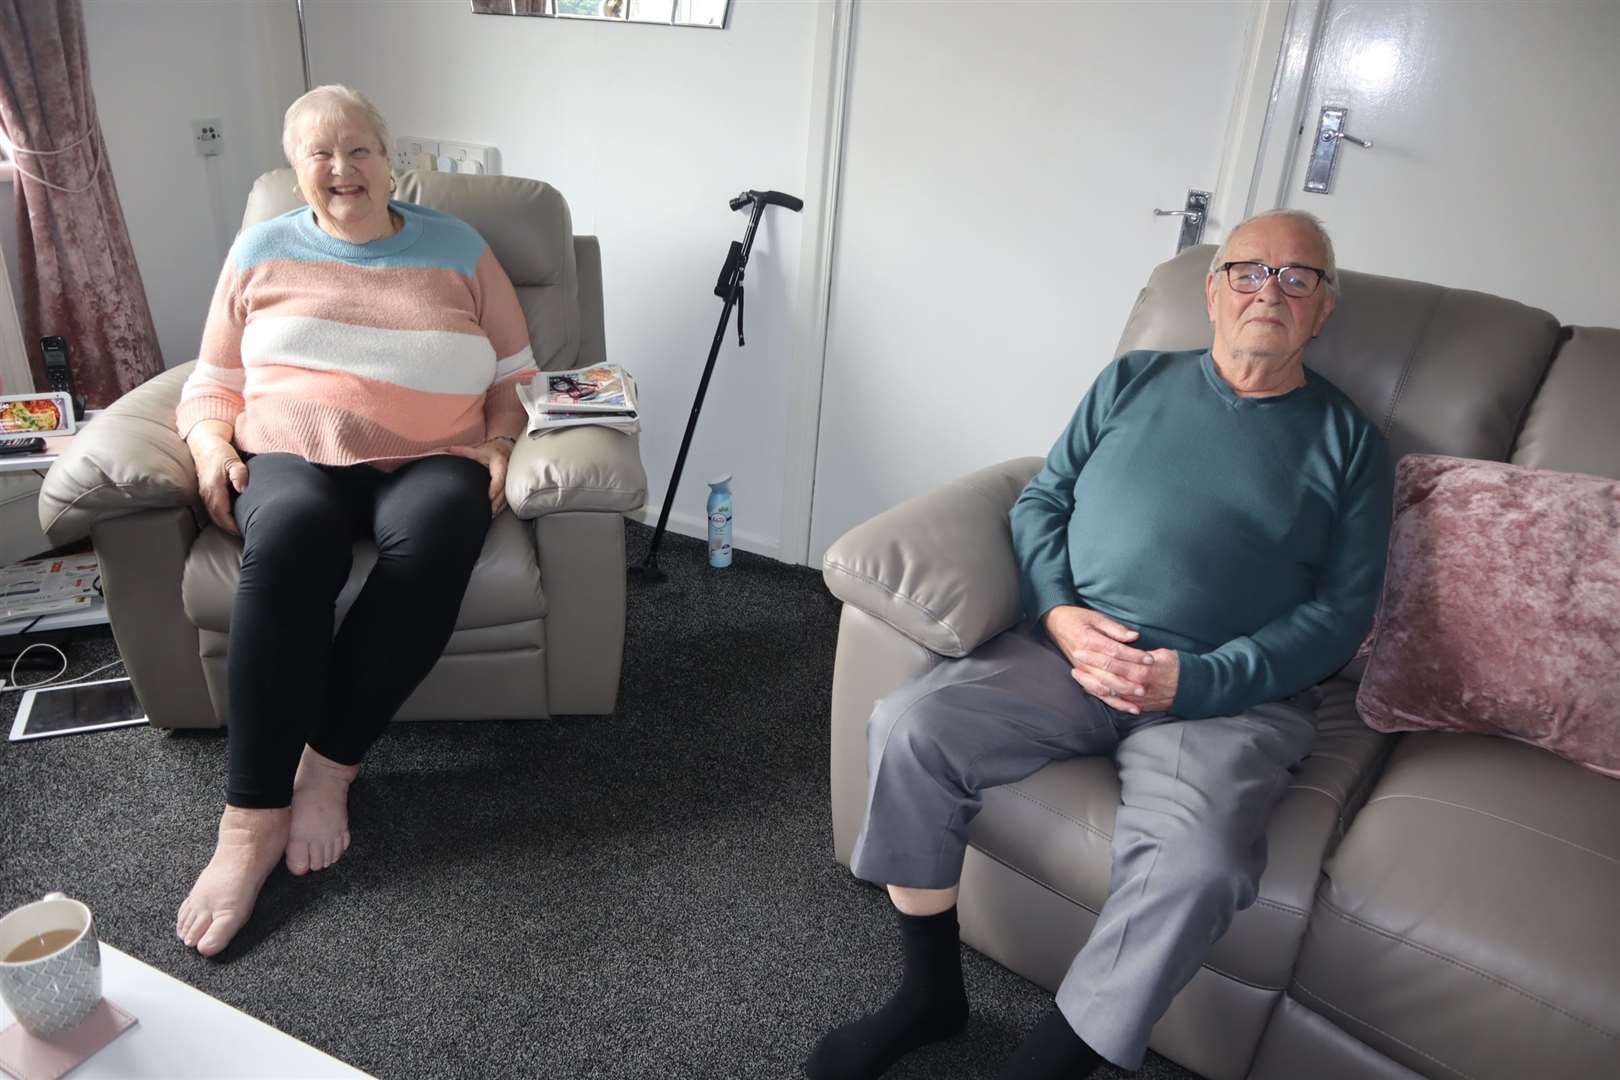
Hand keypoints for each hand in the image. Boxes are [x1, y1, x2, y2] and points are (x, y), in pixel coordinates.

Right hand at [191, 438, 247, 535]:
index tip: (244, 531)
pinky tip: (232, 518)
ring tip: (240, 529)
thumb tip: (243, 489)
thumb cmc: (221, 452)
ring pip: (214, 515)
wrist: (205, 445)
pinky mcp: (205, 492)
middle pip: (218, 519)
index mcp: (214, 489)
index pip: (222, 514)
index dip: (233, 525)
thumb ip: (239, 474)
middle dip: (230, 528)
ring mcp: (204, 494)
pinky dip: (222, 517)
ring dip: (225, 524)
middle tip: (245, 534)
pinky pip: (213, 509)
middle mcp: (207, 494)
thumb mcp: (233, 461)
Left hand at [446, 438, 513, 515]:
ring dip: (500, 505)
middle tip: (490, 510)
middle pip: (504, 489)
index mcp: (499, 462)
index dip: (495, 487)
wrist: (503, 451)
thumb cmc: (489, 452)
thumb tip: (445, 451)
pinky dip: (501, 505)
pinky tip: (495, 511)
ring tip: (492, 513)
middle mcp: (506, 472)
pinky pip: (507, 497)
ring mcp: (509, 480)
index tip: (490, 496)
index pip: (499, 476)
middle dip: (498, 501)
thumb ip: (462, 452)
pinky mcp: (509, 486)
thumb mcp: (477, 450)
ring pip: (507, 494)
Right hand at [1042, 604, 1175, 714]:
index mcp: (1089, 641)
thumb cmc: (1078, 618)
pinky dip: (1111, 701)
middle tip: (1146, 687)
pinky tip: (1125, 707)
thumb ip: (1116, 629)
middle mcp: (1083, 659)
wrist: (1056, 623)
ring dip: (1120, 696)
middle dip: (1128, 683)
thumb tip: (1134, 636)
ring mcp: (1081, 670)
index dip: (1134, 656)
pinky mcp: (1081, 676)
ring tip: (1137, 702)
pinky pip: (1096, 692)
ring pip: (1102, 688)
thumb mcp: (1097, 618)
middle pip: (1108, 675)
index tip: (1150, 660)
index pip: (1115, 652)